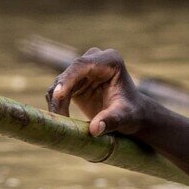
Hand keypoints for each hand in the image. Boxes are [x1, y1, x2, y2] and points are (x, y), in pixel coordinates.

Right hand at [46, 48, 161, 137]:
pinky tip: (61, 119)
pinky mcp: (73, 82)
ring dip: (57, 103)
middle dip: (60, 95)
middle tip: (58, 117)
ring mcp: (82, 69)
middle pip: (68, 74)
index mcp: (111, 60)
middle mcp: (94, 59)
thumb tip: (95, 129)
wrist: (131, 114)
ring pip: (59, 84)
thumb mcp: (125, 117)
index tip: (58, 94)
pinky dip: (57, 105)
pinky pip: (57, 92)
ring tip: (62, 123)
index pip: (83, 65)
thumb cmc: (131, 113)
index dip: (69, 79)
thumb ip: (111, 120)